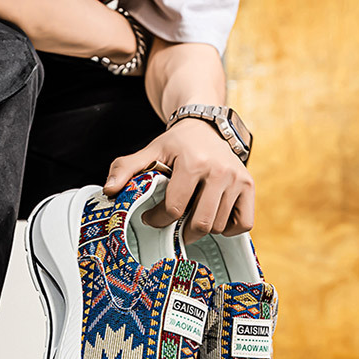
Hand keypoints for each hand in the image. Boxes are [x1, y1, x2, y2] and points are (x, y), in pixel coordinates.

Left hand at [103, 118, 254, 238]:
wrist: (206, 127)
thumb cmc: (176, 144)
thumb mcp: (150, 151)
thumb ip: (125, 168)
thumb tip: (109, 190)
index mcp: (193, 163)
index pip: (174, 209)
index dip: (158, 220)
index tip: (151, 217)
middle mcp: (220, 171)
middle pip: (200, 223)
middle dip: (182, 231)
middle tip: (173, 225)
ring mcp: (238, 179)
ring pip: (219, 226)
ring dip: (203, 228)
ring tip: (191, 215)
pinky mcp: (249, 186)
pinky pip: (243, 224)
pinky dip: (228, 228)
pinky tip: (213, 216)